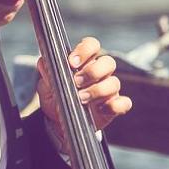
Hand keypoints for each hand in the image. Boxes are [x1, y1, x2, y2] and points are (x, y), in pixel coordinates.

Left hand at [37, 35, 131, 156]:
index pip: (91, 46)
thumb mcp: (47, 87)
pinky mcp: (114, 106)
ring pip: (115, 83)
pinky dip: (115, 106)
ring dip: (98, 90)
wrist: (60, 123)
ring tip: (81, 99)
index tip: (72, 62)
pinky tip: (101, 110)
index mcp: (84, 63)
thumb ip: (48, 73)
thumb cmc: (56, 99)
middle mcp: (100, 73)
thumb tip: (44, 62)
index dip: (85, 50)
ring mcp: (109, 90)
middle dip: (93, 72)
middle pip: (108, 62)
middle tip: (76, 82)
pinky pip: (124, 103)